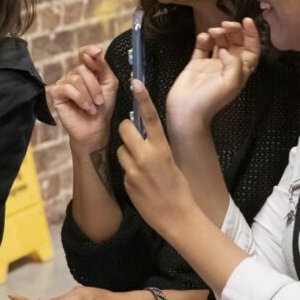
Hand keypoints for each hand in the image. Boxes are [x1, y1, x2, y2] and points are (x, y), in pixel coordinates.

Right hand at [47, 46, 118, 153]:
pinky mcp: (56, 93)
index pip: (84, 53)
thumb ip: (103, 67)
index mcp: (87, 71)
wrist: (95, 129)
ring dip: (89, 95)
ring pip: (76, 79)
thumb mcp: (109, 84)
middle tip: (100, 101)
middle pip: (82, 68)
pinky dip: (79, 98)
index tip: (97, 53)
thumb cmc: (102, 108)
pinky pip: (67, 88)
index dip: (89, 50)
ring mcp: (64, 83)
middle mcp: (74, 75)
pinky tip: (85, 107)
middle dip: (94, 86)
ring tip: (93, 107)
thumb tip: (95, 52)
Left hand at [117, 81, 199, 240]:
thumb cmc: (179, 188)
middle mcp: (146, 156)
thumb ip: (157, 147)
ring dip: (126, 154)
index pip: (150, 117)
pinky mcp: (126, 182)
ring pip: (120, 149)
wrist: (177, 217)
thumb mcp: (171, 161)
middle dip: (126, 131)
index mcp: (162, 148)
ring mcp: (134, 169)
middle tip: (134, 139)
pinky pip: (123, 168)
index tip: (135, 82)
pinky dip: (128, 172)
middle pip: (124, 128)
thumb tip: (144, 135)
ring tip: (141, 168)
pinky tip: (141, 183)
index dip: (142, 98)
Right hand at [165, 18, 260, 134]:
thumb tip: (226, 49)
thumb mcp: (231, 83)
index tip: (246, 21)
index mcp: (240, 72)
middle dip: (234, 31)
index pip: (251, 50)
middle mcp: (227, 66)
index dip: (252, 35)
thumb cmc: (211, 100)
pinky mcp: (196, 64)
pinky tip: (204, 38)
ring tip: (214, 31)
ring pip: (220, 42)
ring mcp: (211, 64)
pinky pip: (202, 47)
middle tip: (226, 24)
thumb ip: (234, 63)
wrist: (186, 111)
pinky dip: (204, 39)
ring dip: (219, 33)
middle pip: (236, 43)